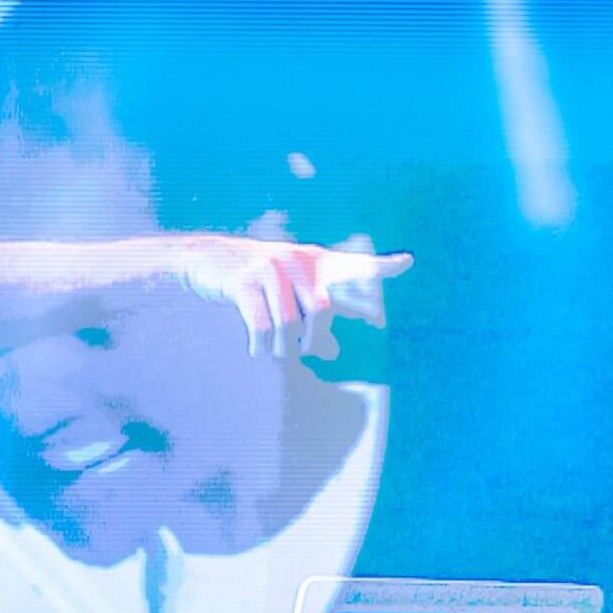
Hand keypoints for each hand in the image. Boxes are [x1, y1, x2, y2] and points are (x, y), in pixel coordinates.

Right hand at [167, 234, 411, 360]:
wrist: (205, 257)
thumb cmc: (254, 281)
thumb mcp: (288, 291)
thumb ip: (315, 317)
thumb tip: (333, 353)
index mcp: (314, 261)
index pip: (354, 266)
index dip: (379, 267)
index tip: (406, 262)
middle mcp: (296, 261)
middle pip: (322, 309)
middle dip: (316, 341)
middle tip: (309, 355)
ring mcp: (269, 269)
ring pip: (290, 322)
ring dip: (284, 347)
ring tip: (276, 354)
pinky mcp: (243, 282)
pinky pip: (261, 324)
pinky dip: (261, 345)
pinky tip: (257, 352)